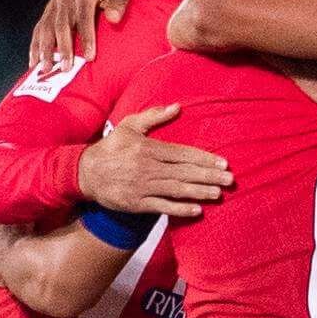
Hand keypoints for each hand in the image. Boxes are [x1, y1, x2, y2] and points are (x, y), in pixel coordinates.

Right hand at [31, 0, 131, 71]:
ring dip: (45, 50)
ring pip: (46, 28)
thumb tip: (114, 18)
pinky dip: (35, 47)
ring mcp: (54, 4)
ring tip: (46, 69)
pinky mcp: (47, 11)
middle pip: (61, 25)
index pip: (84, 17)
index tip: (90, 57)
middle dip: (63, 48)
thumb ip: (118, 4)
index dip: (86, 37)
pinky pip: (39, 30)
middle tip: (65, 69)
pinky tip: (34, 64)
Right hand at [75, 103, 231, 216]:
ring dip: (199, 192)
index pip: (182, 153)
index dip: (204, 158)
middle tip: (230, 179)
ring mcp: (143, 187)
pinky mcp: (137, 203)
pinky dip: (179, 209)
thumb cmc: (111, 148)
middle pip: (184, 172)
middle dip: (209, 176)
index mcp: (148, 149)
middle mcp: (148, 168)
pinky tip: (196, 210)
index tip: (223, 162)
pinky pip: (162, 207)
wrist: (86, 173)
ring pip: (176, 189)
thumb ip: (153, 117)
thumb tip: (177, 107)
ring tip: (218, 193)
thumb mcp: (129, 126)